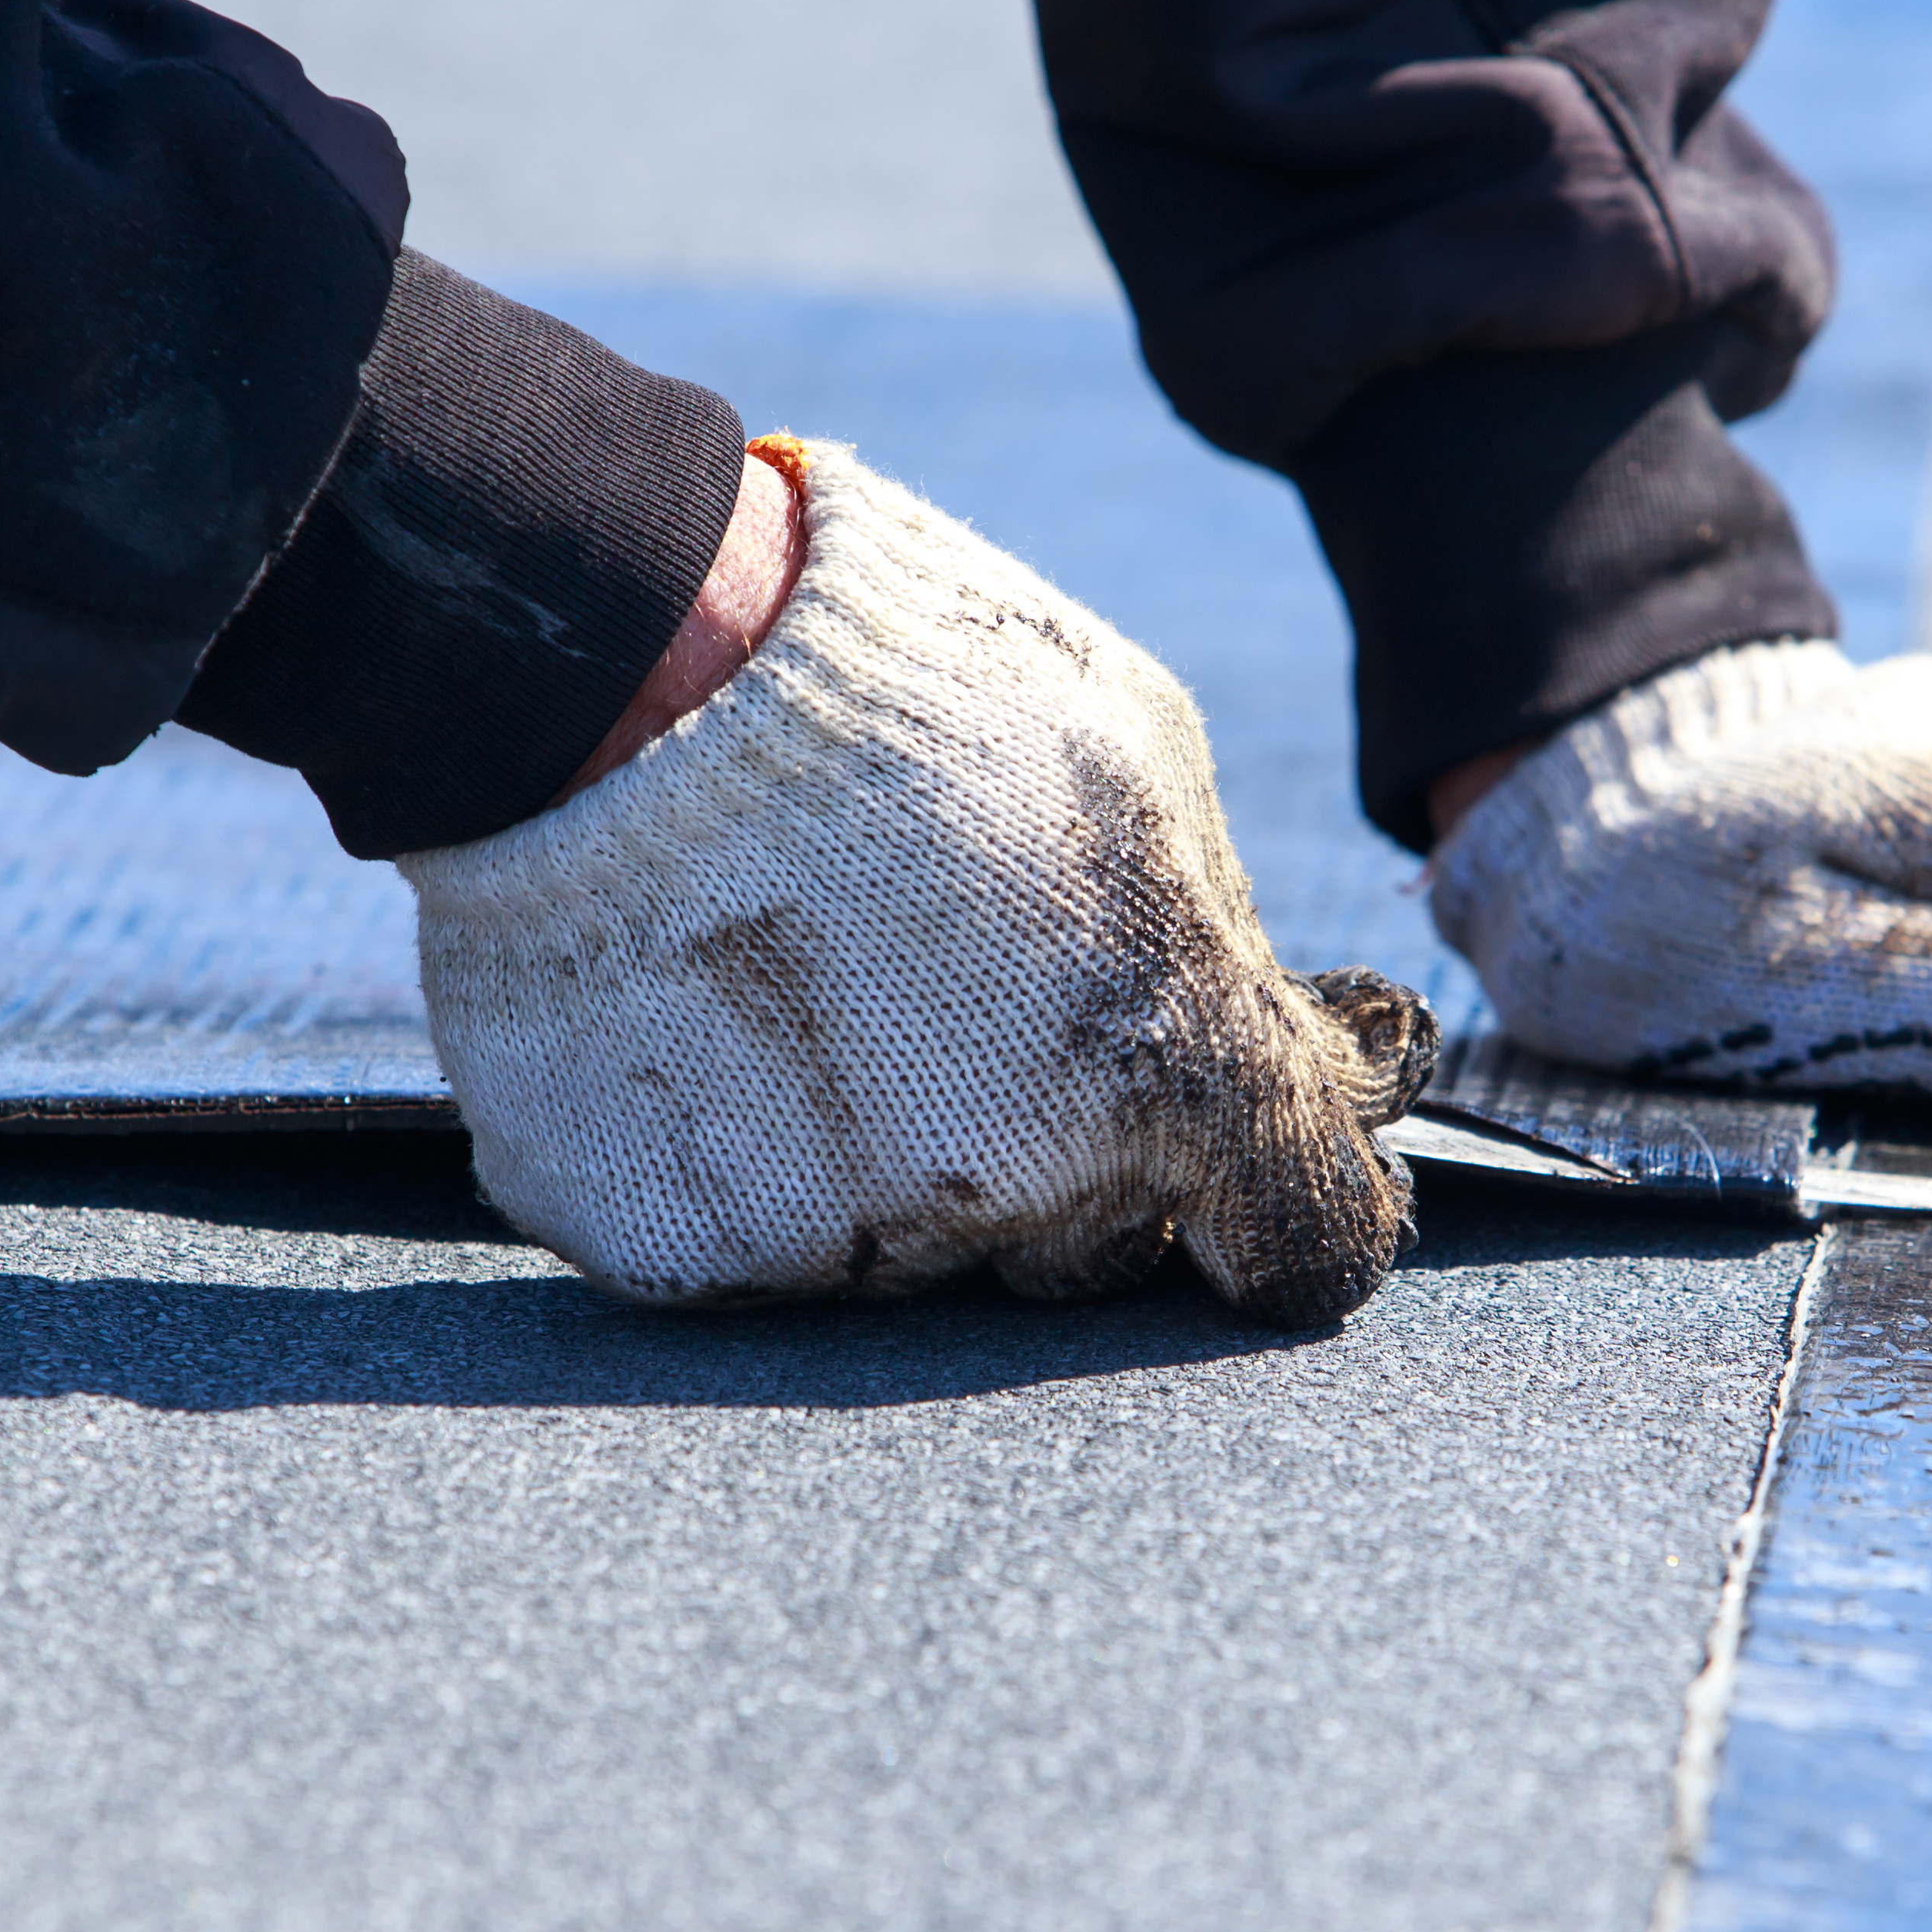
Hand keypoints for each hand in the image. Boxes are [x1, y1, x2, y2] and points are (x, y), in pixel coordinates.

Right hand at [406, 438, 1435, 1321]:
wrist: (624, 676)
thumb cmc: (921, 687)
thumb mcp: (1146, 766)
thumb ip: (1225, 942)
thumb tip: (1291, 1042)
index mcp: (1172, 1075)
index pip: (1306, 1254)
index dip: (1293, 1211)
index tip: (1245, 1167)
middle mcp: (1016, 1189)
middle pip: (1097, 1255)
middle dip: (1071, 1155)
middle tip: (978, 1000)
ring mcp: (840, 1241)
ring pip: (920, 1254)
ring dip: (899, 1152)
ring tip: (822, 973)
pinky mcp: (683, 1252)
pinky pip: (757, 1246)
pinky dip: (748, 1157)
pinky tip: (715, 1017)